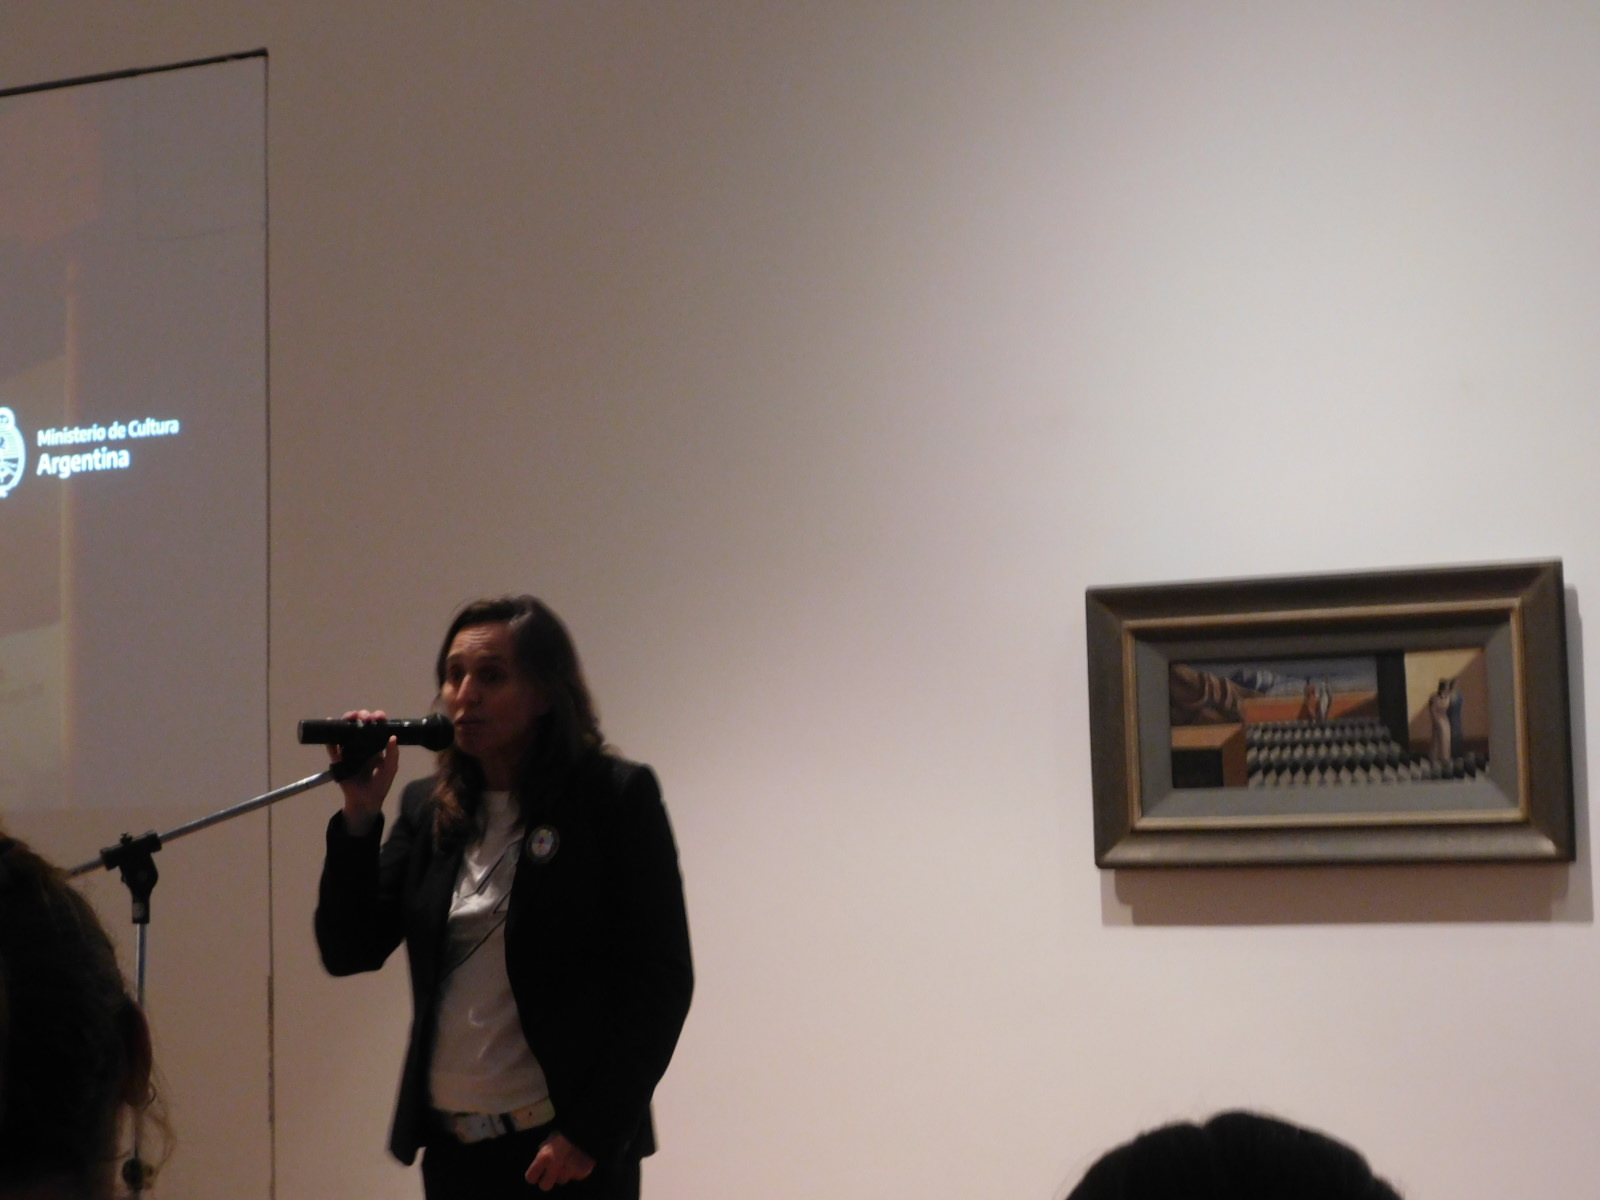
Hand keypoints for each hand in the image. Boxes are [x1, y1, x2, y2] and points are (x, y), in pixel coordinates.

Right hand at [331, 709, 399, 834]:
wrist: (365, 801)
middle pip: (360, 725)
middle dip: (362, 716)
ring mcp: (349, 751)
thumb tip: (393, 736)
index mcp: (376, 746)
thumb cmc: (380, 785)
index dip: (377, 718)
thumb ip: (393, 755)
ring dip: (346, 720)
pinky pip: (332, 747)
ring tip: (349, 717)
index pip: (376, 727)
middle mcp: (362, 745)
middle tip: (364, 717)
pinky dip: (330, 737)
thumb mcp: (390, 770)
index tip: (378, 716)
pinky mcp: (338, 759)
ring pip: (345, 731)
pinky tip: (330, 724)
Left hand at [524, 1133, 594, 1190]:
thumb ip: (544, 1150)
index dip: (534, 1175)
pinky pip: (575, 1176)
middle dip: (548, 1180)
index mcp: (544, 1156)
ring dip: (564, 1173)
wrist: (587, 1127)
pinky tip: (579, 1159)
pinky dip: (576, 1170)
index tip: (537, 1173)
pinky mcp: (582, 1172)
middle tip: (553, 1171)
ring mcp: (569, 1171)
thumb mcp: (551, 1137)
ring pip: (562, 1180)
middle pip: (545, 1186)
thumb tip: (540, 1158)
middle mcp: (555, 1166)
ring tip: (569, 1159)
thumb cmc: (566, 1131)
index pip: (531, 1177)